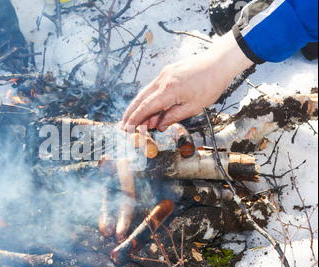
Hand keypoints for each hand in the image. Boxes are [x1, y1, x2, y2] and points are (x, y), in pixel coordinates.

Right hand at [122, 31, 253, 131]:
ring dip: (138, 106)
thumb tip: (159, 125)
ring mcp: (164, 74)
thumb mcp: (193, 107)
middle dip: (130, 113)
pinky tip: (149, 108)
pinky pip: (153, 87)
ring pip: (145, 92)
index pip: (146, 107)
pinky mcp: (168, 72)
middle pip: (140, 99)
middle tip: (123, 125)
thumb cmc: (210, 85)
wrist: (218, 63)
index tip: (127, 128)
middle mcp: (163, 80)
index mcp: (169, 90)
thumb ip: (173, 116)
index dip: (135, 119)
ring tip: (134, 120)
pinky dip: (148, 99)